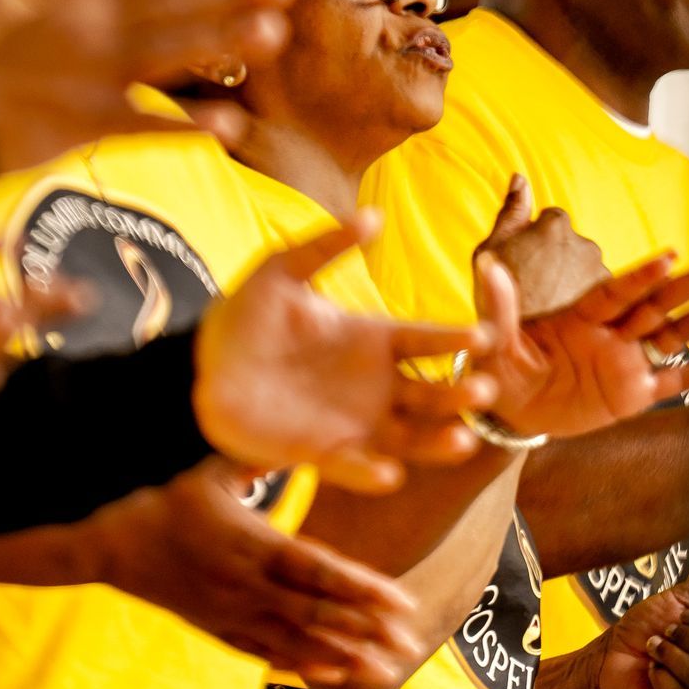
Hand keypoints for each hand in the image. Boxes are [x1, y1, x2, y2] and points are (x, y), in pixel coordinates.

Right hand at [0, 0, 294, 174]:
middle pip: (168, 7)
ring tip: (273, 33)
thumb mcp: (54, 26)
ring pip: (163, 54)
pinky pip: (144, 124)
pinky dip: (187, 124)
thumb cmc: (6, 73)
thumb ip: (109, 17)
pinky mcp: (82, 125)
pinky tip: (231, 125)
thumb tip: (162, 5)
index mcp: (86, 4)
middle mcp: (91, 31)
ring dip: (217, 42)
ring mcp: (89, 77)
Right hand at [90, 459, 425, 688]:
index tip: (400, 599)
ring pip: (295, 638)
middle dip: (364, 627)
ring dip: (341, 652)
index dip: (360, 587)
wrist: (108, 545)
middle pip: (314, 611)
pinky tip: (333, 672)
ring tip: (383, 666)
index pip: (315, 568)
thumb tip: (304, 434)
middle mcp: (244, 583)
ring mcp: (230, 611)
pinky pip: (265, 651)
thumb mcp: (209, 469)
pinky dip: (301, 662)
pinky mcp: (216, 627)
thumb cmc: (161, 499)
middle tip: (408, 640)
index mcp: (248, 541)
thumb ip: (259, 457)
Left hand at [194, 212, 496, 495]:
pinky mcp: (323, 453)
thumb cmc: (246, 314)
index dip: (456, 339)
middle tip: (486, 387)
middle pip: (432, 393)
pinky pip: (355, 466)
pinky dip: (372, 472)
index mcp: (372, 339)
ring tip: (461, 440)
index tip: (485, 335)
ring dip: (437, 441)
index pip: (426, 339)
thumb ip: (327, 246)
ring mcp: (353, 422)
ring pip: (410, 437)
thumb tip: (375, 215)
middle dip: (461, 392)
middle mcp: (375, 385)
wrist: (202, 365)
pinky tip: (389, 472)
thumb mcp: (283, 271)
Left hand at [474, 244, 688, 438]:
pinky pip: (678, 382)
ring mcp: (626, 362)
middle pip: (657, 302)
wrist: (510, 412)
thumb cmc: (500, 368)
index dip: (641, 275)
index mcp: (579, 316)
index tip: (668, 255)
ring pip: (675, 333)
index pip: (616, 292)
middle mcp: (610, 333)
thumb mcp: (494, 339)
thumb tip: (487, 265)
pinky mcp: (635, 395)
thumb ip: (498, 304)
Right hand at [477, 175, 610, 314]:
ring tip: (553, 306)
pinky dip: (586, 300)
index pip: (552, 221)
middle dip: (560, 260)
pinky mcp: (610, 300)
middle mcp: (584, 243)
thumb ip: (510, 212)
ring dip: (574, 281)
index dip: (537, 243)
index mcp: (554, 225)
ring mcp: (600, 271)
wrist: (520, 350)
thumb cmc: (497, 299)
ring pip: (587, 268)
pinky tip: (568, 317)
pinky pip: (599, 292)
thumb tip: (520, 177)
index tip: (528, 264)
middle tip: (540, 288)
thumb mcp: (490, 251)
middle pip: (573, 245)